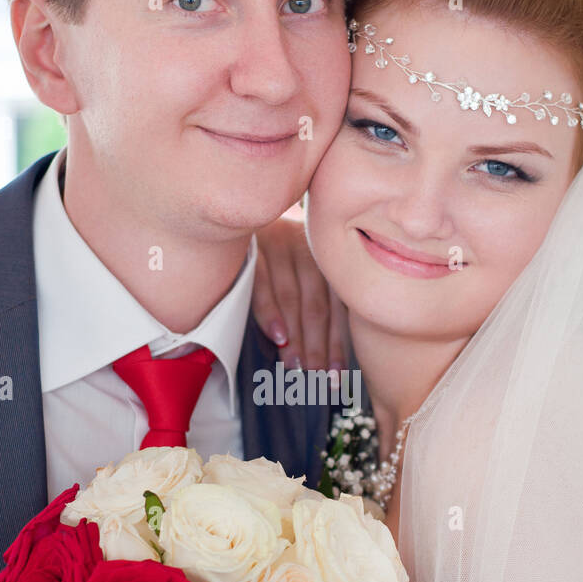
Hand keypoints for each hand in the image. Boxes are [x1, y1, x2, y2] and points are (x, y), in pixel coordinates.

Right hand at [252, 204, 347, 371]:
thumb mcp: (302, 265)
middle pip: (316, 306)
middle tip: (317, 378)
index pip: (336, 306)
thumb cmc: (277, 249)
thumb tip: (325, 354)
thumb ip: (316, 298)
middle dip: (317, 346)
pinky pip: (263, 284)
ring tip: (298, 366)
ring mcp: (278, 245)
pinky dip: (271, 313)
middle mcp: (306, 249)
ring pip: (293, 299)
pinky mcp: (251, 247)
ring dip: (297, 337)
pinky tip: (279, 338)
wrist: (245, 203)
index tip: (336, 375)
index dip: (337, 343)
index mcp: (324, 257)